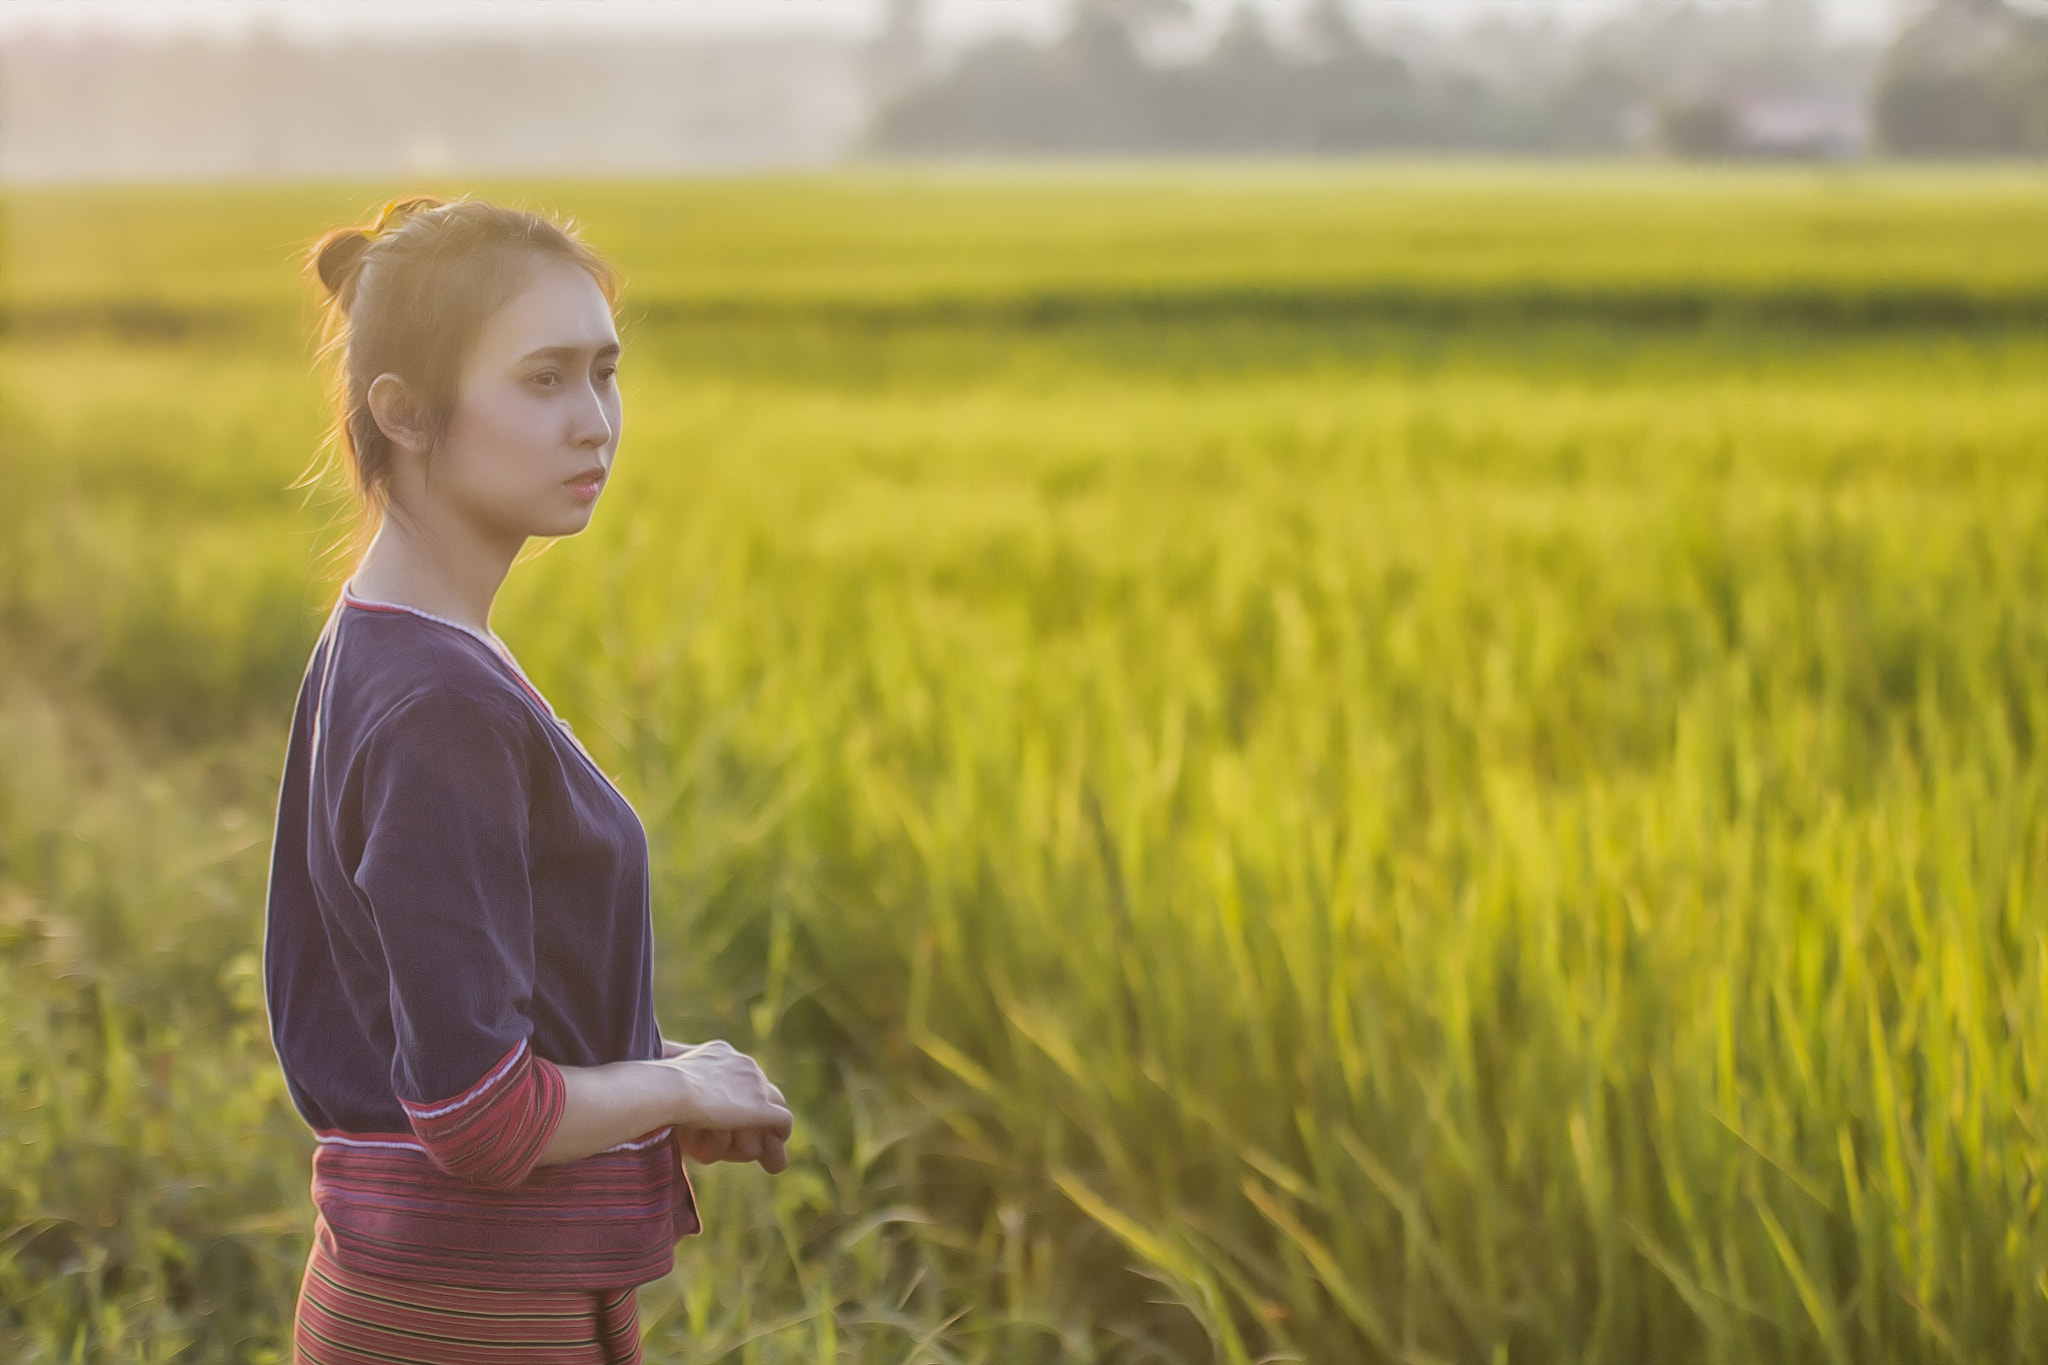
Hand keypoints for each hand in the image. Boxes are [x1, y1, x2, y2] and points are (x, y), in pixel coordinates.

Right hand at [659, 1039, 791, 1172]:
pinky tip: (772, 1154)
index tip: (733, 1116)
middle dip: (759, 1112)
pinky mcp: (761, 1108)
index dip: (741, 1097)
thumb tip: (663, 1062)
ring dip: (766, 1128)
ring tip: (758, 1148)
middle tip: (753, 1134)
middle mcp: (744, 1064)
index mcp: (721, 1053)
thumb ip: (676, 1076)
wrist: (666, 1089)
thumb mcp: (666, 1074)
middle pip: (763, 1089)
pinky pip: (783, 1122)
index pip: (742, 1074)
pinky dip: (780, 1136)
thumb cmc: (654, 1083)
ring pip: (775, 1106)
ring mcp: (755, 1086)